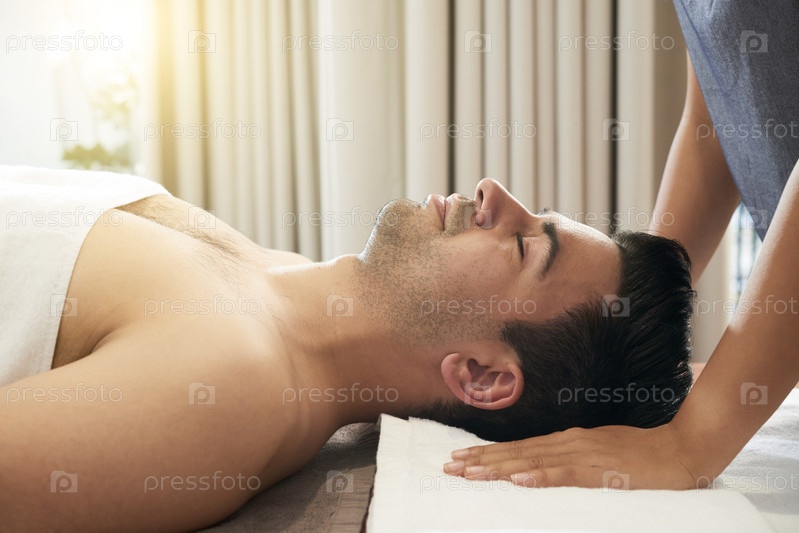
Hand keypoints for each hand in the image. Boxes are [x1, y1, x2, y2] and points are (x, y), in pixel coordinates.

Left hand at [443, 423, 701, 489]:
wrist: (683, 449)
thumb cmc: (643, 455)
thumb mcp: (601, 456)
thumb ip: (573, 461)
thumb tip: (543, 468)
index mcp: (568, 440)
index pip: (520, 448)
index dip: (489, 454)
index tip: (461, 458)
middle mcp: (570, 442)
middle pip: (517, 452)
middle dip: (482, 460)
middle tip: (449, 466)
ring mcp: (584, 453)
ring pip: (532, 460)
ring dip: (499, 467)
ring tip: (470, 472)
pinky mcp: (602, 469)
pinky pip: (565, 473)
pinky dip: (540, 475)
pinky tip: (519, 479)